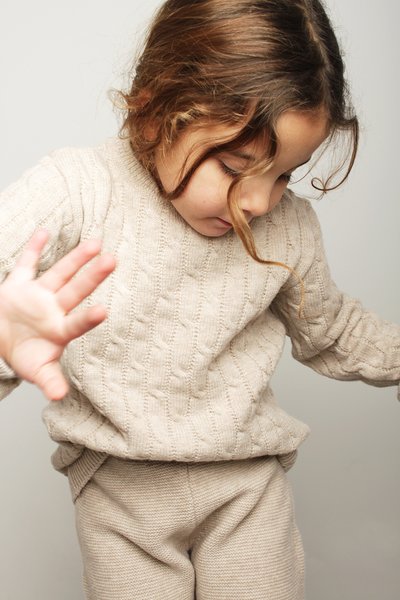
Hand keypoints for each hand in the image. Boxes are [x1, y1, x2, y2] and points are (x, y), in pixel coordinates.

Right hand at [0, 229, 115, 400]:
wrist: (1, 339)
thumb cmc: (24, 355)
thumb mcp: (35, 371)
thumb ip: (49, 381)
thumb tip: (59, 396)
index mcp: (59, 331)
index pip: (76, 323)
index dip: (88, 319)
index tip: (104, 311)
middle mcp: (53, 309)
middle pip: (75, 290)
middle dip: (92, 276)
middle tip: (112, 260)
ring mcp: (38, 295)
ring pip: (59, 273)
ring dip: (75, 258)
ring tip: (96, 243)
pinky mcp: (19, 285)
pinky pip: (27, 263)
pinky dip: (34, 248)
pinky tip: (45, 232)